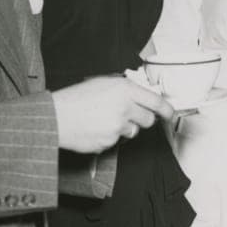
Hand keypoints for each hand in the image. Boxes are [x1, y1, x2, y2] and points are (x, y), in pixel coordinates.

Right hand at [52, 75, 175, 153]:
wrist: (55, 117)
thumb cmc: (75, 99)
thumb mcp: (101, 83)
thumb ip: (124, 89)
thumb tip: (139, 95)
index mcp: (125, 90)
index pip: (156, 101)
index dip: (166, 109)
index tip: (170, 114)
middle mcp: (125, 107)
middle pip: (148, 120)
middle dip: (142, 119)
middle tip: (128, 115)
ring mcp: (118, 126)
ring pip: (132, 131)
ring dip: (124, 128)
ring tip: (104, 120)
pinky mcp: (110, 142)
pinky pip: (117, 141)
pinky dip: (109, 137)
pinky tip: (95, 129)